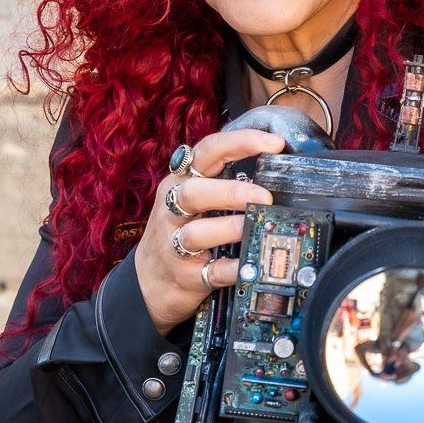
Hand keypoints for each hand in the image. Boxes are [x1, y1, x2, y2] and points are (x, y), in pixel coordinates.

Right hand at [134, 128, 284, 335]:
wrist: (148, 280)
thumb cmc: (180, 230)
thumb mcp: (191, 198)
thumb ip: (221, 179)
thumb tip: (274, 168)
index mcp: (180, 181)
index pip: (207, 151)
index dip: (241, 142)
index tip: (275, 143)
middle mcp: (173, 209)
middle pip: (193, 192)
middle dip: (230, 192)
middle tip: (265, 196)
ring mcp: (174, 244)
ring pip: (196, 232)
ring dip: (229, 228)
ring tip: (255, 226)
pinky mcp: (185, 275)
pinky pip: (211, 271)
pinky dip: (233, 268)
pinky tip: (251, 264)